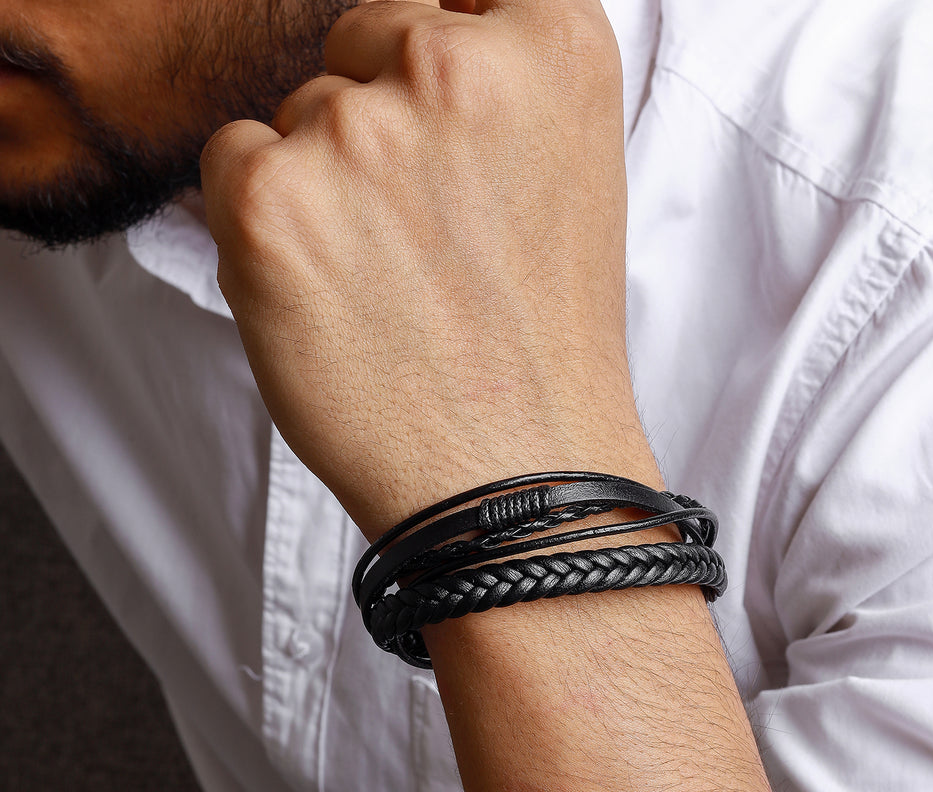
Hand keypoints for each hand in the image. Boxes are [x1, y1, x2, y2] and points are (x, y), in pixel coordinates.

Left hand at [201, 0, 657, 539]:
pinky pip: (234, 160)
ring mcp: (359, 130)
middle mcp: (456, 66)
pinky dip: (265, 222)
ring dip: (325, 180)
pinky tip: (330, 293)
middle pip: (365, 34)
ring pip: (299, 109)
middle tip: (422, 233)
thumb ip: (504, 90)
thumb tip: (412, 44)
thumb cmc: (542, 346)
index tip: (446, 123)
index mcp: (554, 49)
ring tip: (386, 281)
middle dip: (379, 118)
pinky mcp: (273, 199)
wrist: (517, 476)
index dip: (441, 55)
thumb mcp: (568, 180)